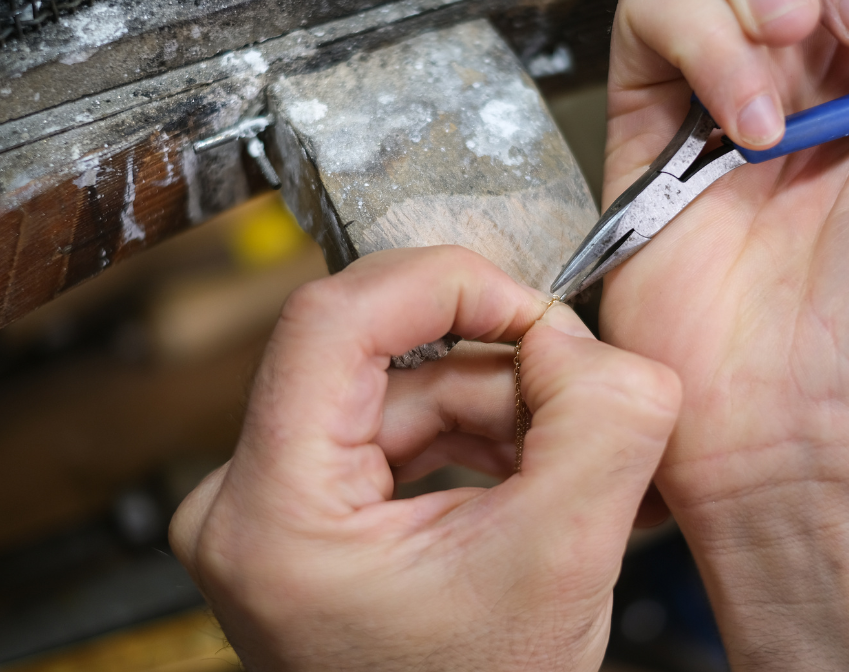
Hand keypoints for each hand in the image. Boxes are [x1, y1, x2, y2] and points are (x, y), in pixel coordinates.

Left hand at [169, 246, 679, 671]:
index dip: (443, 284)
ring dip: (498, 406)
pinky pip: (401, 424)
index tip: (531, 307)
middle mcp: (247, 499)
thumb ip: (601, 425)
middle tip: (574, 404)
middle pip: (379, 353)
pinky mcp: (315, 504)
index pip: (333, 318)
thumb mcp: (560, 566)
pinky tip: (528, 473)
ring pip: (401, 384)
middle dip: (496, 368)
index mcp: (273, 515)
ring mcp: (276, 501)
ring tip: (561, 465)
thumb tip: (587, 339)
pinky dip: (478, 432)